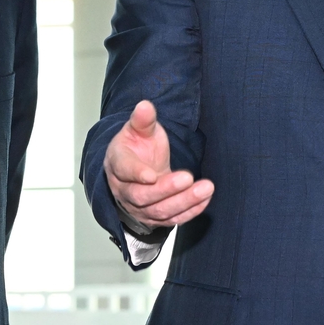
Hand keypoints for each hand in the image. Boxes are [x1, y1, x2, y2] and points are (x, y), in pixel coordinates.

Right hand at [103, 100, 213, 230]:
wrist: (138, 168)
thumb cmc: (137, 147)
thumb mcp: (139, 129)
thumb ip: (143, 120)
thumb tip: (145, 105)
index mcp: (117, 164)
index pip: (124, 171)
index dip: (137, 173)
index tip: (152, 175)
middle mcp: (124, 190)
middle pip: (142, 197)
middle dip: (166, 189)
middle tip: (187, 177)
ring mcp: (139, 207)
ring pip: (160, 211)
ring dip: (184, 201)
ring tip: (205, 188)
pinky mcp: (155, 218)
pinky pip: (173, 219)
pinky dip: (190, 211)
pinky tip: (205, 198)